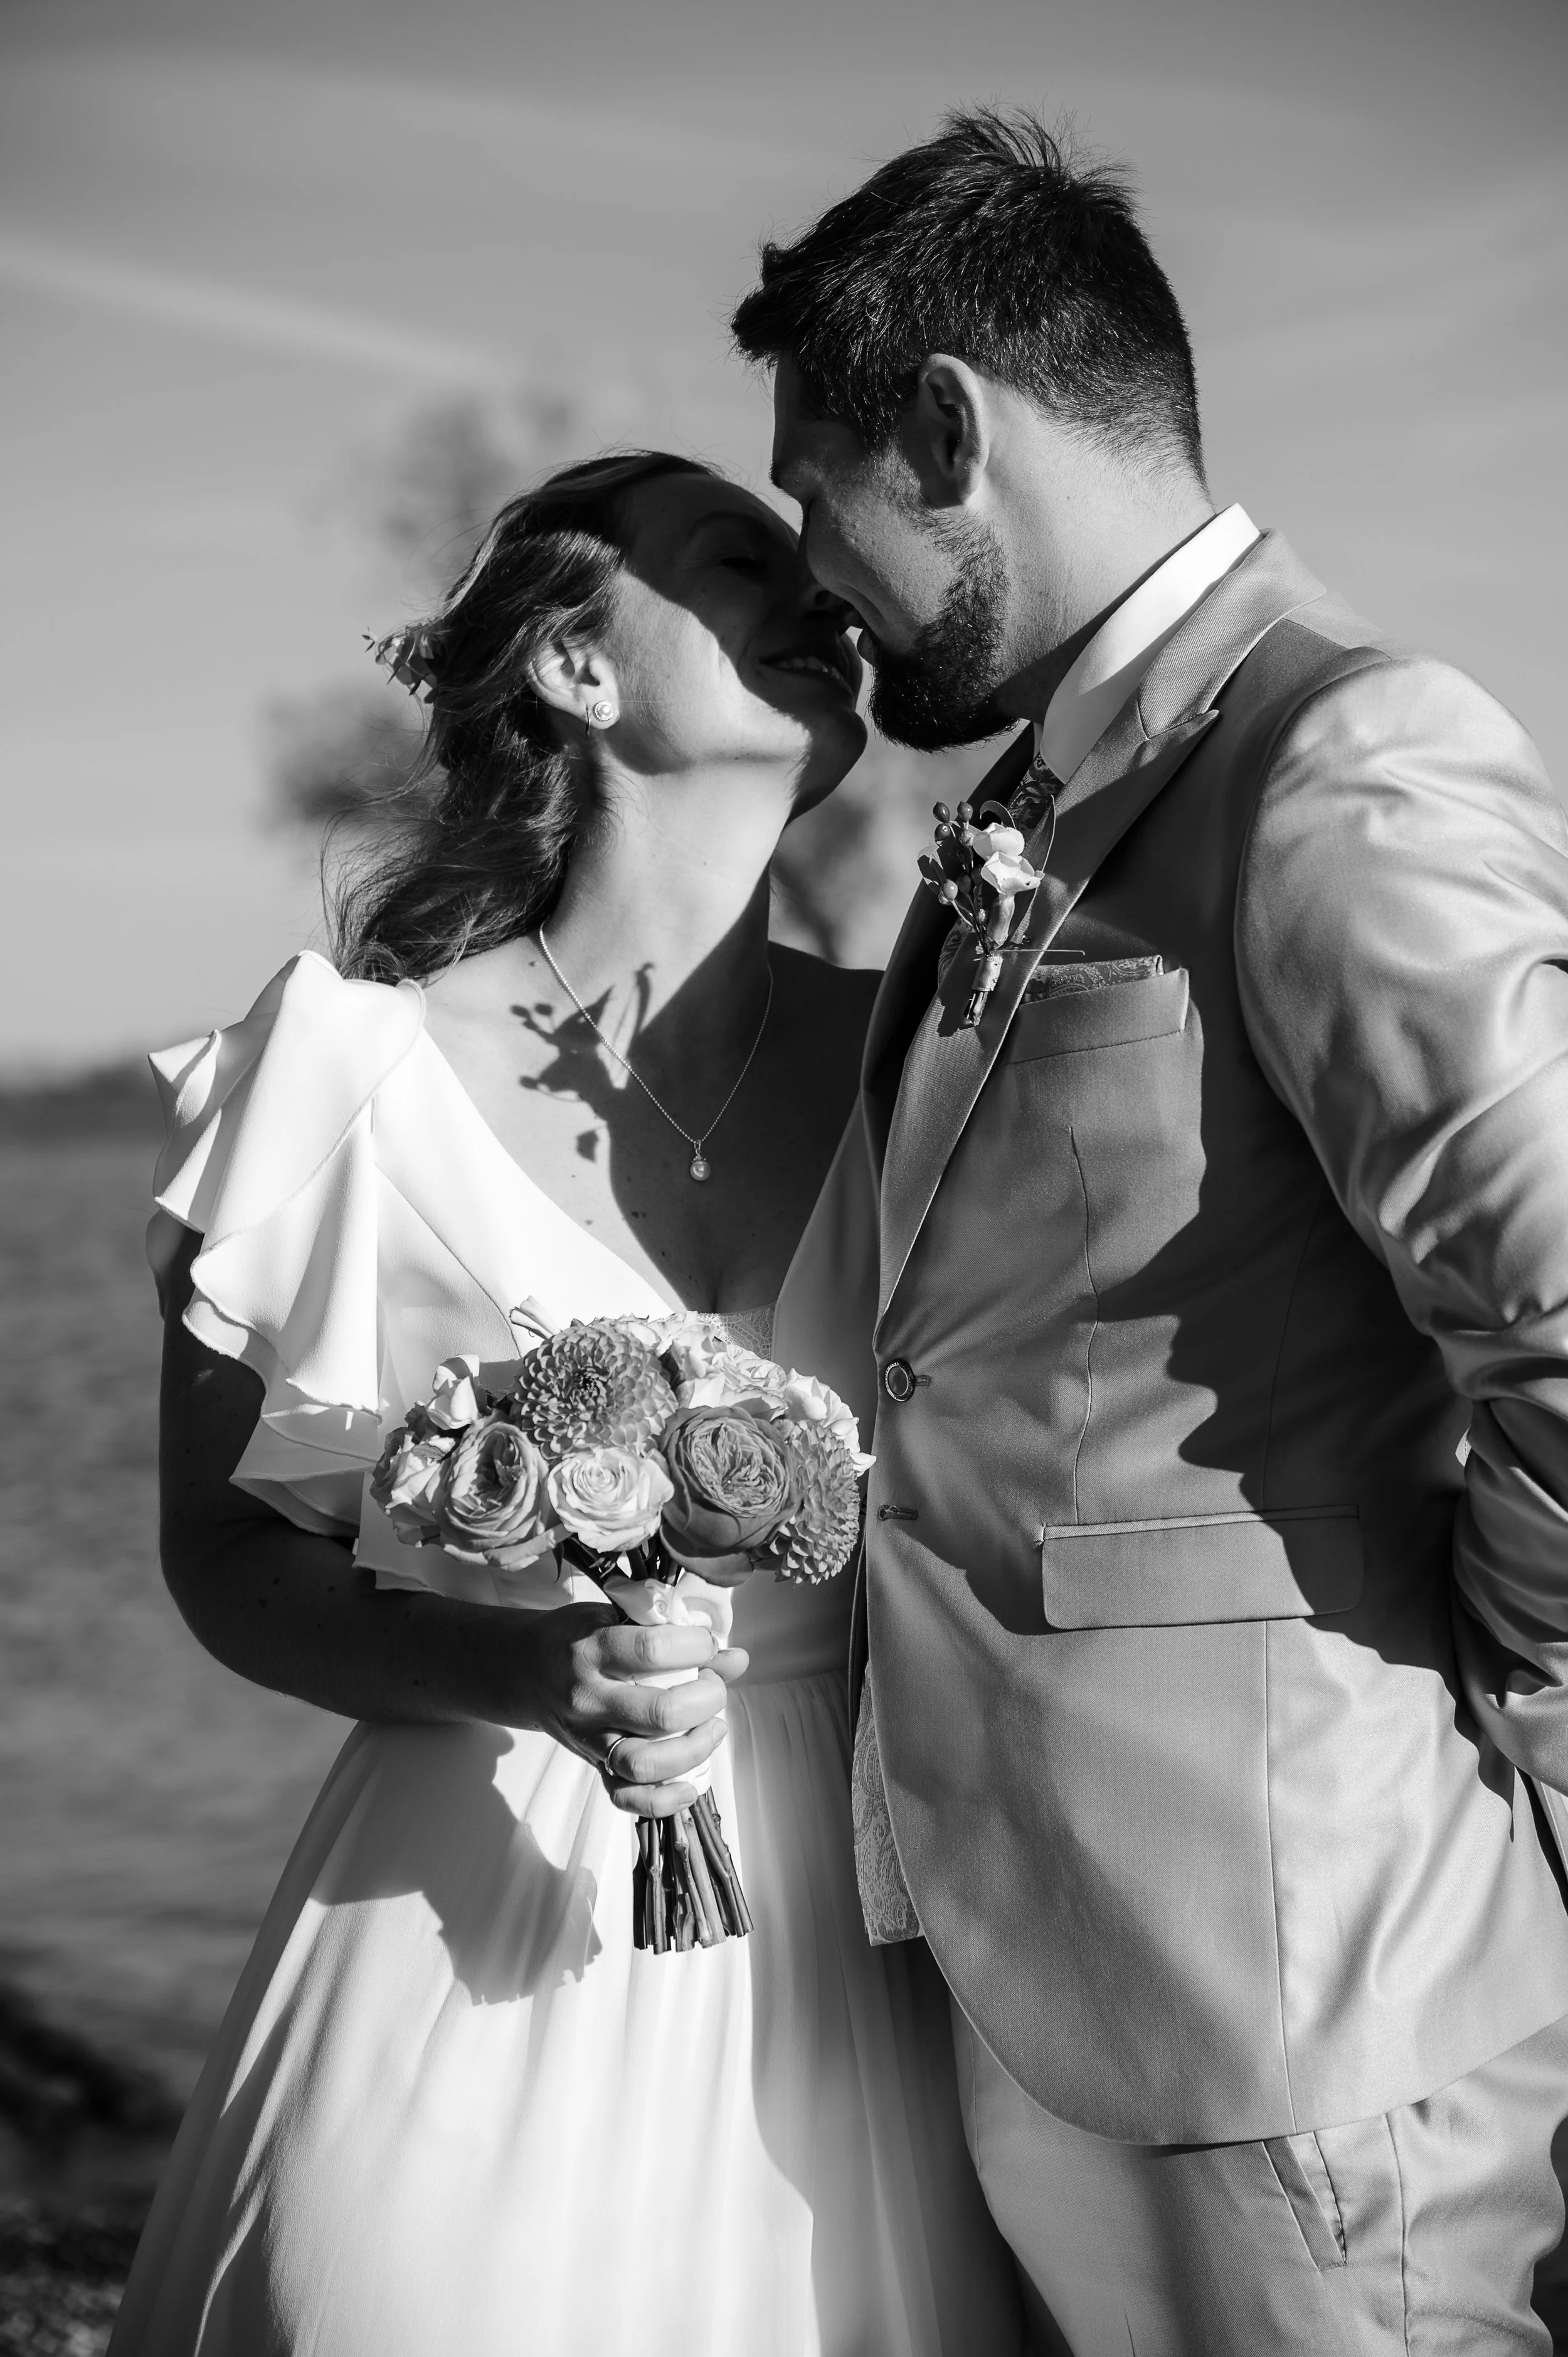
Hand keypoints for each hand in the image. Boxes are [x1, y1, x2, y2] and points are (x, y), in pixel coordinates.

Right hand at [517, 1602, 748, 1817]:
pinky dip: (664, 1800)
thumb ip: (673, 1635)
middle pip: (660, 1713)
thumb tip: (736, 1659)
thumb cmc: (577, 1637)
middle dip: (706, 1700)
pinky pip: (626, 1798)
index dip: (697, 1647)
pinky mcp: (592, 1765)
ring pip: (645, 1763)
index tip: (707, 1645)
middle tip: (712, 1687)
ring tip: (713, 1728)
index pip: (654, 1650)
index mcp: (592, 1649)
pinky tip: (691, 1785)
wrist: (524, 1670)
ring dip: (694, 1749)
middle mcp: (588, 1698)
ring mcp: (589, 1738)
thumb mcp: (616, 1617)